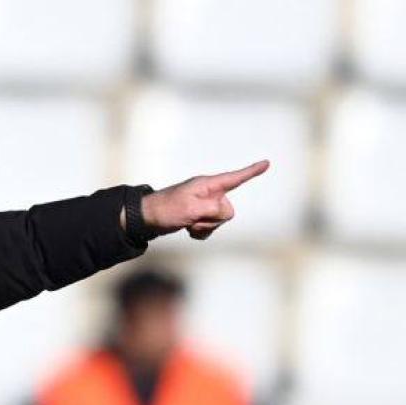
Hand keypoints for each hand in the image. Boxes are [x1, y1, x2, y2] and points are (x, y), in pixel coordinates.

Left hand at [140, 160, 269, 239]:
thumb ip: (212, 208)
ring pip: (220, 222)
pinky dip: (201, 233)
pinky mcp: (199, 217)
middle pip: (228, 211)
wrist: (147, 218)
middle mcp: (209, 194)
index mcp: (207, 185)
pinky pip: (210, 229)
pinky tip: (188, 229)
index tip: (266, 163)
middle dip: (213, 220)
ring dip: (204, 227)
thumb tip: (225, 211)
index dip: (252, 172)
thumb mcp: (190, 208)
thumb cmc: (166, 209)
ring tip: (188, 223)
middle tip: (192, 218)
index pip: (234, 178)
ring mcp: (204, 206)